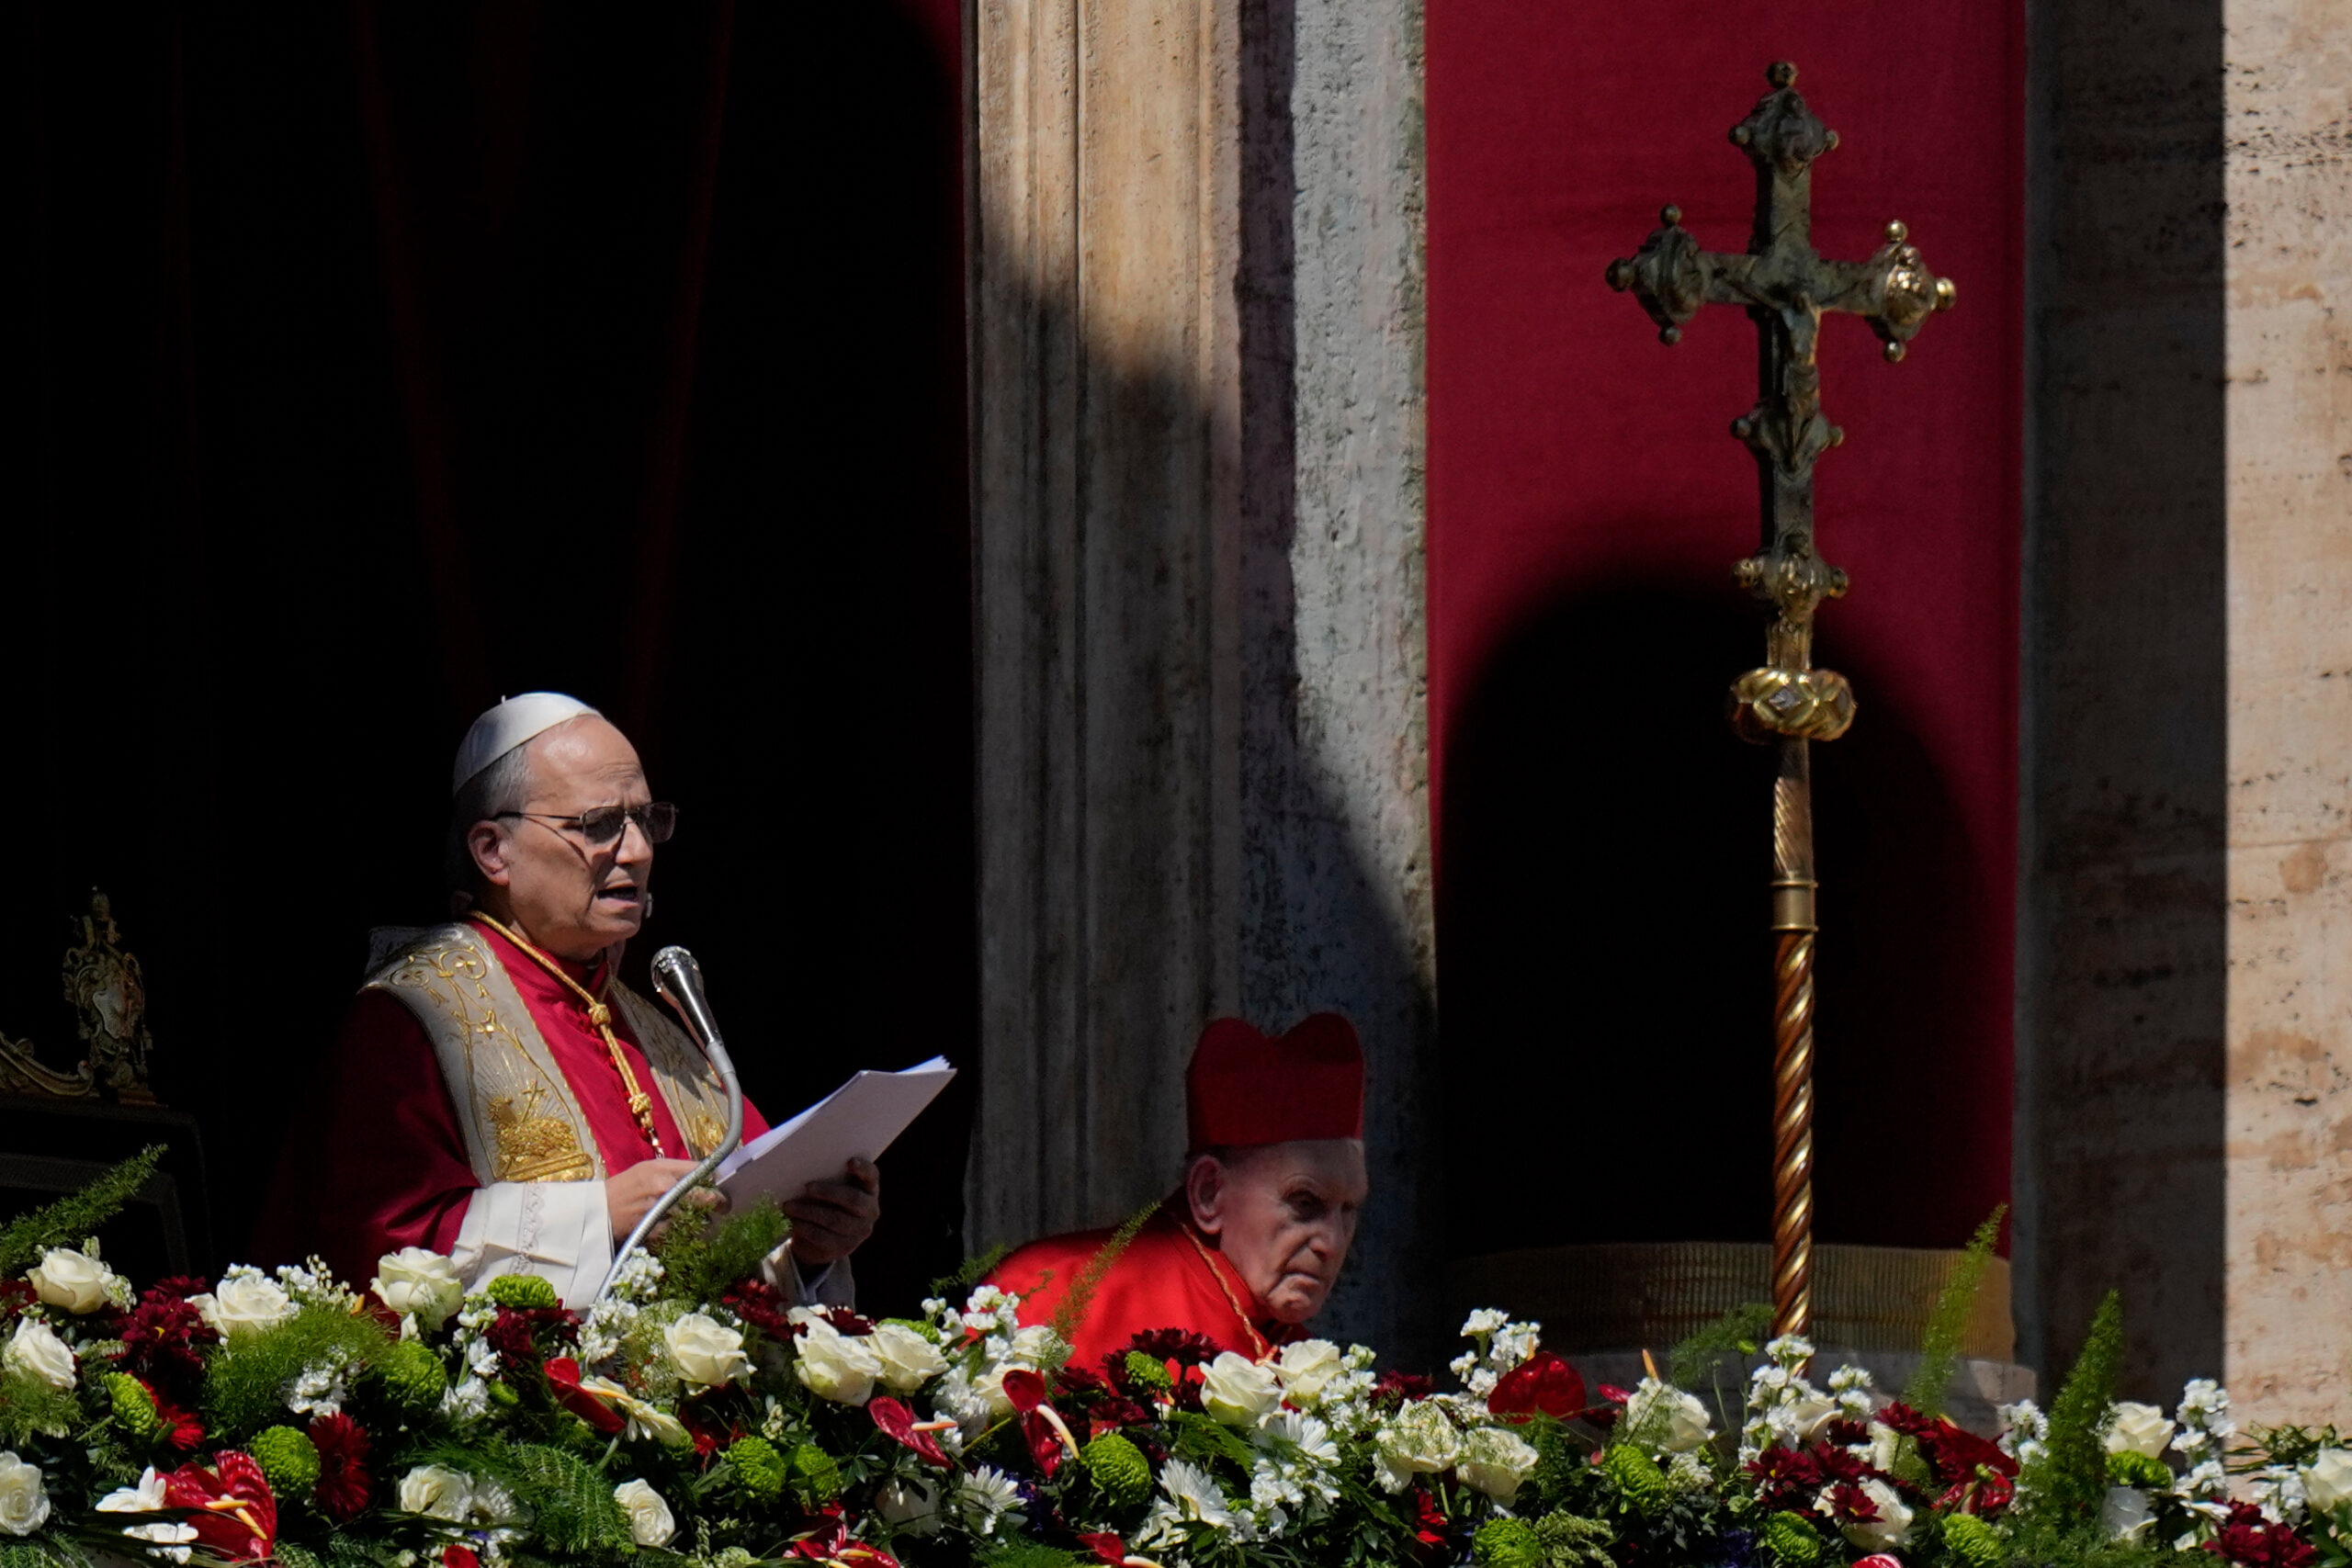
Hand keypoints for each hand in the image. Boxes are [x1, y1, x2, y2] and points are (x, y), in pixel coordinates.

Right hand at [606, 1159, 726, 1244]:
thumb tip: (701, 1174)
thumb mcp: (646, 1170)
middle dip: (717, 1202)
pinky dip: (685, 1233)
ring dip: (703, 1220)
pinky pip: (679, 1233)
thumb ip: (673, 1171)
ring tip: (705, 1220)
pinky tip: (686, 1231)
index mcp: (661, 1169)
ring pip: (695, 1217)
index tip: (721, 1185)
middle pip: (703, 1196)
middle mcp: (662, 1187)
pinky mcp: (655, 1230)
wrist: (597, 1211)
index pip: (699, 1171)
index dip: (714, 1179)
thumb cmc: (624, 1188)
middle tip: (724, 1205)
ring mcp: (660, 1210)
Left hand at [784, 1158, 879, 1266]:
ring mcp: (859, 1232)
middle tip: (807, 1186)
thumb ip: (828, 1178)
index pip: (872, 1175)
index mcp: (869, 1189)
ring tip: (789, 1206)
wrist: (823, 1240)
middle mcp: (870, 1211)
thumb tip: (803, 1170)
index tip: (849, 1161)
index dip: (863, 1169)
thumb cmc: (826, 1203)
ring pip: (834, 1220)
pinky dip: (806, 1228)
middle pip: (853, 1199)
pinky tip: (793, 1222)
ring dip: (809, 1212)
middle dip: (828, 1192)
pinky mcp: (843, 1247)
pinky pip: (823, 1237)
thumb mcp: (832, 1190)